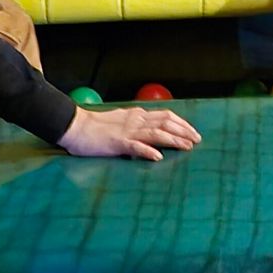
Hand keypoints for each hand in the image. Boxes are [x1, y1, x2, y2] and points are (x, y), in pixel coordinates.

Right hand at [58, 105, 200, 161]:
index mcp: (137, 115)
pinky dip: (148, 151)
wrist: (75, 126)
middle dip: (184, 131)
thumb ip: (135, 125)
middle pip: (166, 122)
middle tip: (197, 140)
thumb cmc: (95, 127)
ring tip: (187, 147)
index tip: (193, 132)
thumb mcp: (120, 122)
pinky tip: (158, 157)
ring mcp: (127, 131)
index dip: (181, 123)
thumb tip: (150, 132)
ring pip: (156, 133)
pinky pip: (136, 147)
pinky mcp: (117, 143)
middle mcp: (135, 120)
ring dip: (174, 140)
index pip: (165, 115)